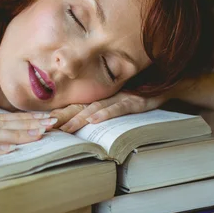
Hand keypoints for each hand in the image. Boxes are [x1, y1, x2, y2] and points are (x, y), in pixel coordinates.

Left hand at [51, 92, 167, 132]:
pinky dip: (105, 113)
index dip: (61, 113)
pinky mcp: (135, 101)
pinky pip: (118, 108)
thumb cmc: (143, 95)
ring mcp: (121, 98)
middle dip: (64, 117)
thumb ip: (104, 111)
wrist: (169, 85)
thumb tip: (86, 126)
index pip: (76, 106)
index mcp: (102, 98)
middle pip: (81, 107)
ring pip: (95, 108)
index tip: (45, 122)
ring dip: (79, 118)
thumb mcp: (121, 105)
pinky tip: (95, 120)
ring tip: (66, 128)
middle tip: (48, 128)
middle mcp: (108, 97)